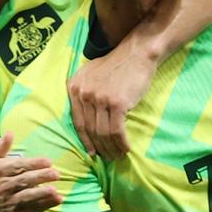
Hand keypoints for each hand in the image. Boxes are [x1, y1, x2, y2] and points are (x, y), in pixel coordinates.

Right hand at [0, 132, 61, 211]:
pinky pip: (32, 210)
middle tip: (56, 174)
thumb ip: (0, 148)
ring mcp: (10, 203)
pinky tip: (57, 199)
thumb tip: (9, 133)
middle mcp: (4, 187)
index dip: (33, 163)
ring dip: (41, 194)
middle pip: (24, 181)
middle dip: (40, 177)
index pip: (18, 166)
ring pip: (27, 197)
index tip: (47, 161)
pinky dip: (45, 205)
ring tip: (54, 190)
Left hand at [67, 42, 157, 159]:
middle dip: (99, 148)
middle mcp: (83, 92)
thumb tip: (87, 123)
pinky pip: (116, 131)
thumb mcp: (92, 74)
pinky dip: (121, 143)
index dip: (85, 140)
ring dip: (111, 149)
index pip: (77, 121)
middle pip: (90, 130)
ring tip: (118, 156)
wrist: (136, 54)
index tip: (92, 153)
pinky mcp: (116, 103)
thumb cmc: (117, 66)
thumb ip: (85, 93)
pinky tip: (126, 148)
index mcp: (75, 86)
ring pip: (103, 133)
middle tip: (107, 158)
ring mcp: (99, 98)